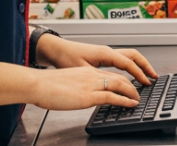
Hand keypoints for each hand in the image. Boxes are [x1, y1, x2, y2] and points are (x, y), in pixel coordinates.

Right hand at [27, 66, 143, 111]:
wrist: (37, 84)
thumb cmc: (45, 86)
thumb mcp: (64, 83)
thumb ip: (75, 87)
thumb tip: (77, 94)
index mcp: (85, 72)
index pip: (108, 74)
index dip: (120, 80)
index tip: (127, 85)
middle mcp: (91, 76)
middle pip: (118, 77)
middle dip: (131, 84)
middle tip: (139, 91)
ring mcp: (91, 85)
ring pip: (119, 84)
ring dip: (131, 92)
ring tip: (138, 98)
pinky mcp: (88, 96)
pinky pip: (112, 96)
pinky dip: (125, 100)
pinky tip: (131, 104)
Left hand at [35, 34, 156, 84]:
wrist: (56, 50)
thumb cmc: (66, 58)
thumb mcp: (81, 71)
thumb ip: (98, 78)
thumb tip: (112, 87)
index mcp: (105, 53)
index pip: (128, 63)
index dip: (139, 73)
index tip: (147, 82)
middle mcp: (108, 51)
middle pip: (133, 55)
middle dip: (145, 66)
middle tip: (154, 77)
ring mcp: (106, 53)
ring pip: (129, 56)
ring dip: (139, 65)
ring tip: (146, 76)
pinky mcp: (102, 56)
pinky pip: (122, 59)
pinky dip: (131, 65)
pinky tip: (131, 74)